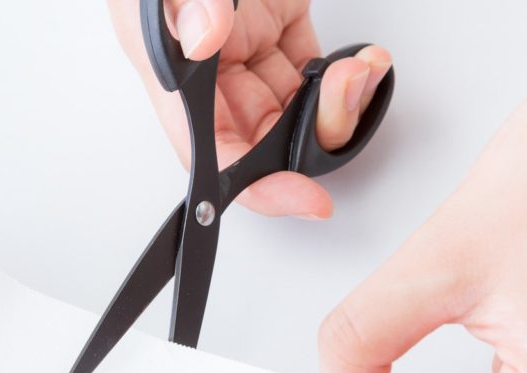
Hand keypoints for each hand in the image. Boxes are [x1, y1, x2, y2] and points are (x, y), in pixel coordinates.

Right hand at [107, 0, 391, 218]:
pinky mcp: (275, 24)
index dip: (254, 185)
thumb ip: (187, 0)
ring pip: (289, 111)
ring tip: (358, 72)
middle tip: (345, 101)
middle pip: (256, 138)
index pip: (206, 150)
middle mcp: (203, 66)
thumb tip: (204, 41)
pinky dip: (342, 79)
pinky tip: (360, 65)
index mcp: (166, 61)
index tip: (305, 198)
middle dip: (310, 137)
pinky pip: (307, 74)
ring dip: (334, 107)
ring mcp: (240, 47)